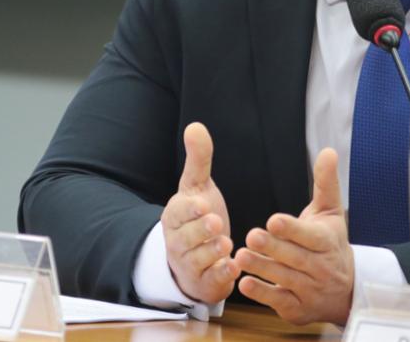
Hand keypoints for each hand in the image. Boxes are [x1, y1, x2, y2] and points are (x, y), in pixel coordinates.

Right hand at [162, 123, 237, 303]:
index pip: (179, 211)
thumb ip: (198, 159)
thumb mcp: (197, 187)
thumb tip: (196, 125)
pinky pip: (209, 281)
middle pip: (186, 237)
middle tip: (216, 224)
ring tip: (226, 244)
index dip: (191, 209)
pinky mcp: (203, 283)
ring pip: (197, 260)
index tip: (203, 204)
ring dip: (211, 252)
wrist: (195, 255)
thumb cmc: (197, 216)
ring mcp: (189, 264)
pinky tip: (234, 268)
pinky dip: (220, 275)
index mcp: (175, 215)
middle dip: (200, 231)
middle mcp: (177, 241)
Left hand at [235, 148, 353, 324]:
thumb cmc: (330, 243)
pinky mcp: (297, 308)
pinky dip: (262, 294)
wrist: (346, 289)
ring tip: (240, 256)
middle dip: (273, 248)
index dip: (292, 229)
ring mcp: (310, 290)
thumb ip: (325, 182)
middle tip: (250, 235)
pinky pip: (279, 301)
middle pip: (295, 258)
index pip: (310, 236)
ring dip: (263, 268)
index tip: (273, 220)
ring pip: (285, 280)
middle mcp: (321, 268)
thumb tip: (328, 151)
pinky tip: (244, 283)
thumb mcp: (330, 211)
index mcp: (327, 242)